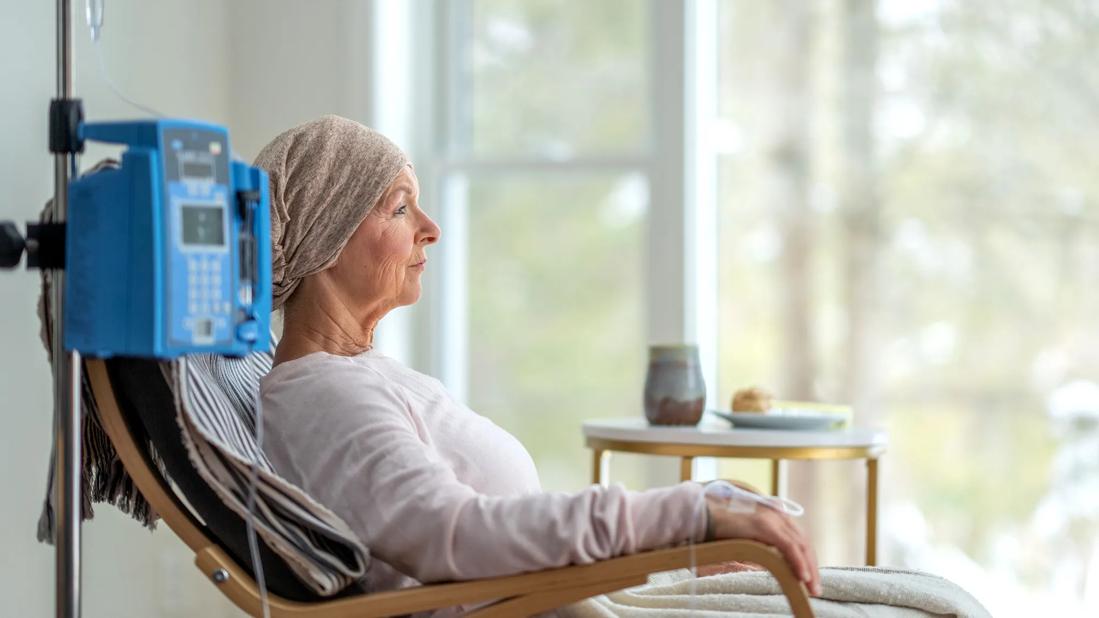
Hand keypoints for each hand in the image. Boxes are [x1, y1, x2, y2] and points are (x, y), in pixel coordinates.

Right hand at [706, 497, 821, 595]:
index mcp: (774, 514)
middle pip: (803, 542)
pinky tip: (802, 577)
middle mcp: (776, 513)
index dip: (806, 559)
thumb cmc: (717, 527)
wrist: (700, 514)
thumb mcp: (744, 538)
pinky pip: (787, 546)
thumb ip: (760, 546)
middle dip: (812, 567)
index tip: (809, 578)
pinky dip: (797, 562)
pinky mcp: (763, 524)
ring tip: (811, 589)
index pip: (798, 538)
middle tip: (815, 589)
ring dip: (809, 569)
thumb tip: (770, 565)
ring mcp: (771, 517)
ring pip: (800, 545)